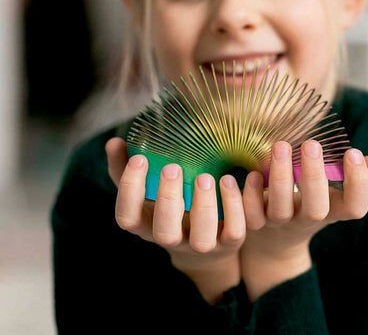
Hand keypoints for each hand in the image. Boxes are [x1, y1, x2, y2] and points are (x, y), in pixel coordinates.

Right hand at [105, 137, 245, 303]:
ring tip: (205, 176)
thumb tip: (114, 142)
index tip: (140, 159)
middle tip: (173, 167)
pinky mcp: (229, 242)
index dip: (129, 190)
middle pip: (164, 231)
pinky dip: (235, 206)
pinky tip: (230, 180)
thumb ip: (127, 168)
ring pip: (201, 237)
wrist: (206, 240)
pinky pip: (234, 231)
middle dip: (167, 199)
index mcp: (147, 224)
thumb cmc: (169, 205)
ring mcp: (201, 244)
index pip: (127, 217)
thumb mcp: (146, 189)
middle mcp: (172, 239)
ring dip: (204, 206)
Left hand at [240, 140, 367, 300]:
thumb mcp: (332, 196)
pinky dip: (252, 193)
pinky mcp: (253, 225)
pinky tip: (254, 174)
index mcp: (331, 211)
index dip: (358, 184)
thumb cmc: (308, 204)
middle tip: (312, 143)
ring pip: (280, 208)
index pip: (354, 207)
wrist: (273, 244)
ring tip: (280, 145)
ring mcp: (279, 224)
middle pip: (316, 208)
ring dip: (280, 176)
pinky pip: (251, 213)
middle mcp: (307, 220)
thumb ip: (351, 178)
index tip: (354, 152)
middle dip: (314, 175)